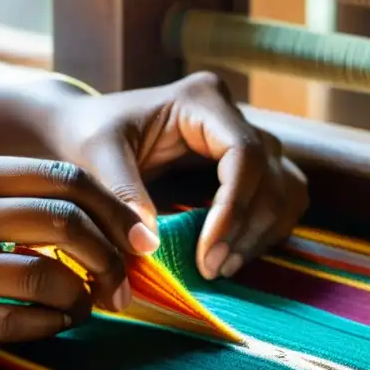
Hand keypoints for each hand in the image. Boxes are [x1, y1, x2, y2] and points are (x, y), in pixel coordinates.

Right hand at [0, 156, 157, 360]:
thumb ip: (11, 194)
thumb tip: (98, 214)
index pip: (64, 179)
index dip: (114, 209)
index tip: (136, 236)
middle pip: (65, 223)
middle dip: (109, 254)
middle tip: (122, 277)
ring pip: (47, 277)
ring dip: (83, 295)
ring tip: (86, 302)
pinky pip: (19, 323)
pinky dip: (54, 324)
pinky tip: (58, 322)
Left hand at [48, 72, 309, 280]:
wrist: (84, 129)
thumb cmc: (87, 135)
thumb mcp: (95, 156)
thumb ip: (121, 193)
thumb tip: (149, 243)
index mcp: (202, 99)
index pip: (243, 154)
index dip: (234, 208)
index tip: (208, 255)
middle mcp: (232, 113)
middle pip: (269, 176)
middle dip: (245, 229)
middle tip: (211, 269)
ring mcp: (246, 137)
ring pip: (284, 190)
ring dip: (261, 233)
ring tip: (220, 266)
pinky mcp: (249, 164)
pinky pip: (280, 198)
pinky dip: (265, 230)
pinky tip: (231, 254)